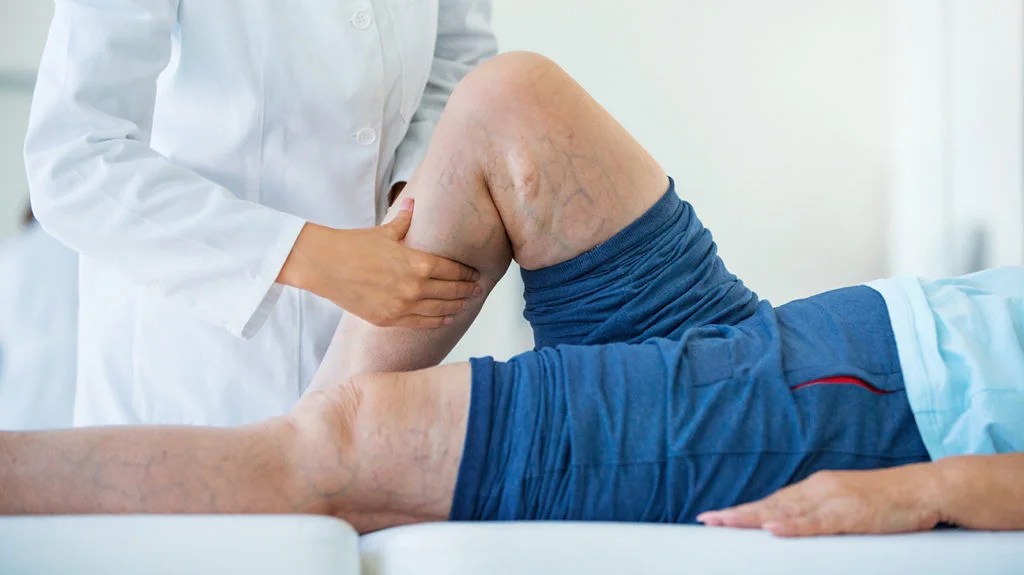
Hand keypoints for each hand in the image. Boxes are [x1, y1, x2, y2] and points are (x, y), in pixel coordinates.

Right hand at [279, 198, 480, 327]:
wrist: (324, 265)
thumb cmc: (353, 245)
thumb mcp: (384, 230)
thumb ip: (405, 220)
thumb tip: (414, 202)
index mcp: (417, 262)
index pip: (453, 270)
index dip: (467, 274)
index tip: (475, 274)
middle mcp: (414, 287)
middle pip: (451, 291)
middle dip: (467, 291)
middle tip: (478, 290)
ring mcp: (402, 306)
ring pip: (440, 310)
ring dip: (457, 306)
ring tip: (467, 303)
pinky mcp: (389, 319)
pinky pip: (421, 323)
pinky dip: (438, 321)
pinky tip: (447, 318)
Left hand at [696, 464, 942, 536]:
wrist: (927, 488)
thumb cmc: (890, 503)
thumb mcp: (848, 508)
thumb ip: (822, 517)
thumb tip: (794, 530)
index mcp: (817, 489)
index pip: (773, 503)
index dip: (744, 511)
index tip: (717, 517)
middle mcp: (819, 490)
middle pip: (770, 505)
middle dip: (738, 514)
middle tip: (707, 520)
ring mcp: (834, 500)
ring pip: (786, 511)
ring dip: (753, 518)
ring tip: (726, 523)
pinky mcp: (851, 513)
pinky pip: (817, 522)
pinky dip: (793, 526)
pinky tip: (772, 530)